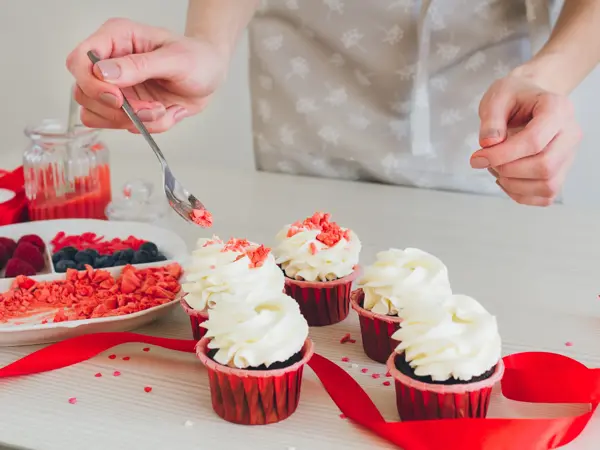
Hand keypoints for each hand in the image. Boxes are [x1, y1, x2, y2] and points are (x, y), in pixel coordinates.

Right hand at [66, 18, 228, 132]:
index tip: (118, 98)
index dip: (91, 84)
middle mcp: (110, 63)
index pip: (79, 61)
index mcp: (116, 39)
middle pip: (83, 93)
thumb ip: (139, 66)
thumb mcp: (175, 59)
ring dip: (133, 120)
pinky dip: (147, 127)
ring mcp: (116, 88)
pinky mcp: (127, 107)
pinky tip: (165, 112)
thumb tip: (103, 73)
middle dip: (118, 110)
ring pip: (98, 115)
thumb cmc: (197, 58)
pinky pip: (123, 126)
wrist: (211, 74)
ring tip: (161, 109)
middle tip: (151, 107)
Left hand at [472, 74, 580, 205]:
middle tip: (486, 162)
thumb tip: (489, 144)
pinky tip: (506, 179)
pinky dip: (521, 195)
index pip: (534, 141)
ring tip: (496, 169)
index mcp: (558, 109)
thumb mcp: (497, 97)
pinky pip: (546, 196)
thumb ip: (491, 120)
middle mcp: (570, 134)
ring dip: (513, 185)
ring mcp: (569, 156)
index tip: (477, 157)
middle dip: (508, 170)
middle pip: (545, 166)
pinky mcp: (561, 172)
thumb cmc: (514, 97)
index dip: (502, 154)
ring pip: (548, 186)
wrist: (529, 101)